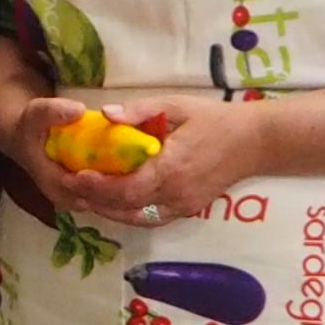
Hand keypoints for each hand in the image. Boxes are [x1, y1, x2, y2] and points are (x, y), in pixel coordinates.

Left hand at [45, 93, 267, 226]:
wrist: (255, 142)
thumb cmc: (214, 119)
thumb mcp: (176, 106)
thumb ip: (140, 111)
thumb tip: (105, 114)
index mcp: (172, 168)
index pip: (127, 188)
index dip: (98, 186)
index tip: (74, 175)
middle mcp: (176, 193)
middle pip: (126, 207)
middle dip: (94, 198)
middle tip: (69, 184)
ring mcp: (183, 206)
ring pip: (137, 218)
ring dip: (108, 209)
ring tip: (84, 194)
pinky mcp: (188, 210)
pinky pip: (152, 219)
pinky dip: (129, 214)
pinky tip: (112, 202)